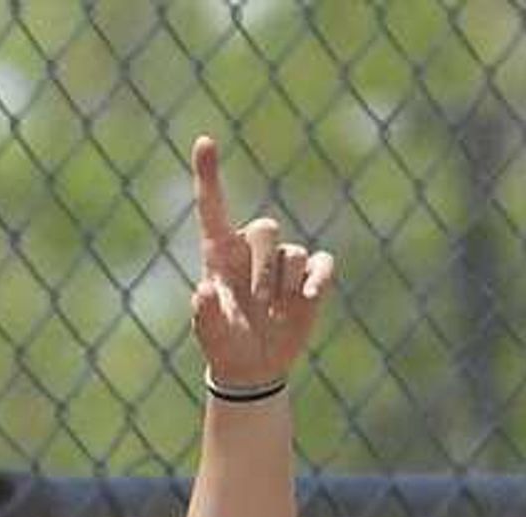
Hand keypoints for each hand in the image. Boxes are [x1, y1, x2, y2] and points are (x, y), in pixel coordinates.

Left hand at [187, 134, 333, 395]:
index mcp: (220, 252)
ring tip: (272, 315)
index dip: (208, 175)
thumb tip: (204, 292)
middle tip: (257, 304)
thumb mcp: (210, 334)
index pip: (213, 207)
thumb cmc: (225, 344)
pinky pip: (322, 263)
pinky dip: (319, 278)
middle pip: (266, 229)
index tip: (204, 140)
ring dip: (284, 285)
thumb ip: (204, 314)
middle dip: (264, 268)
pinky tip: (307, 298)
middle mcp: (251, 249)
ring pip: (293, 253)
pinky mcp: (309, 276)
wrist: (254, 367)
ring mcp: (283, 262)